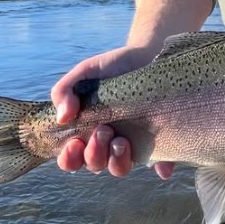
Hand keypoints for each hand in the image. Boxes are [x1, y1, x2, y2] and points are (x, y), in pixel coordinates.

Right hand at [51, 46, 174, 179]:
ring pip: (120, 168)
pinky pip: (161, 163)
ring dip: (117, 161)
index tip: (75, 142)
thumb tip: (62, 117)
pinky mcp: (157, 141)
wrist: (146, 55)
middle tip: (104, 130)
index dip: (70, 158)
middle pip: (95, 165)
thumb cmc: (111, 67)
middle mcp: (107, 143)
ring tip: (122, 141)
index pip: (72, 158)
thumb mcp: (84, 73)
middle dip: (95, 153)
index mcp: (86, 131)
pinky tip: (161, 167)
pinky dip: (161, 168)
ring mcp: (131, 144)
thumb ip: (64, 90)